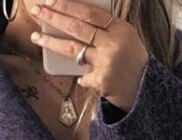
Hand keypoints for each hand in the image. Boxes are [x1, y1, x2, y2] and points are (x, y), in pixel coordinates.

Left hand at [28, 0, 149, 111]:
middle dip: (54, 17)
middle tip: (38, 10)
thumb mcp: (126, 38)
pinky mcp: (102, 80)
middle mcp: (112, 43)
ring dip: (51, 42)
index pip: (89, 13)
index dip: (68, 5)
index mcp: (120, 29)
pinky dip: (81, 77)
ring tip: (36, 36)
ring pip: (73, 49)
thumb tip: (76, 18)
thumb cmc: (132, 61)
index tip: (51, 0)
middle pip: (77, 27)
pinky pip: (83, 76)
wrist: (144, 89)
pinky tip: (80, 77)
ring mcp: (106, 62)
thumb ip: (106, 29)